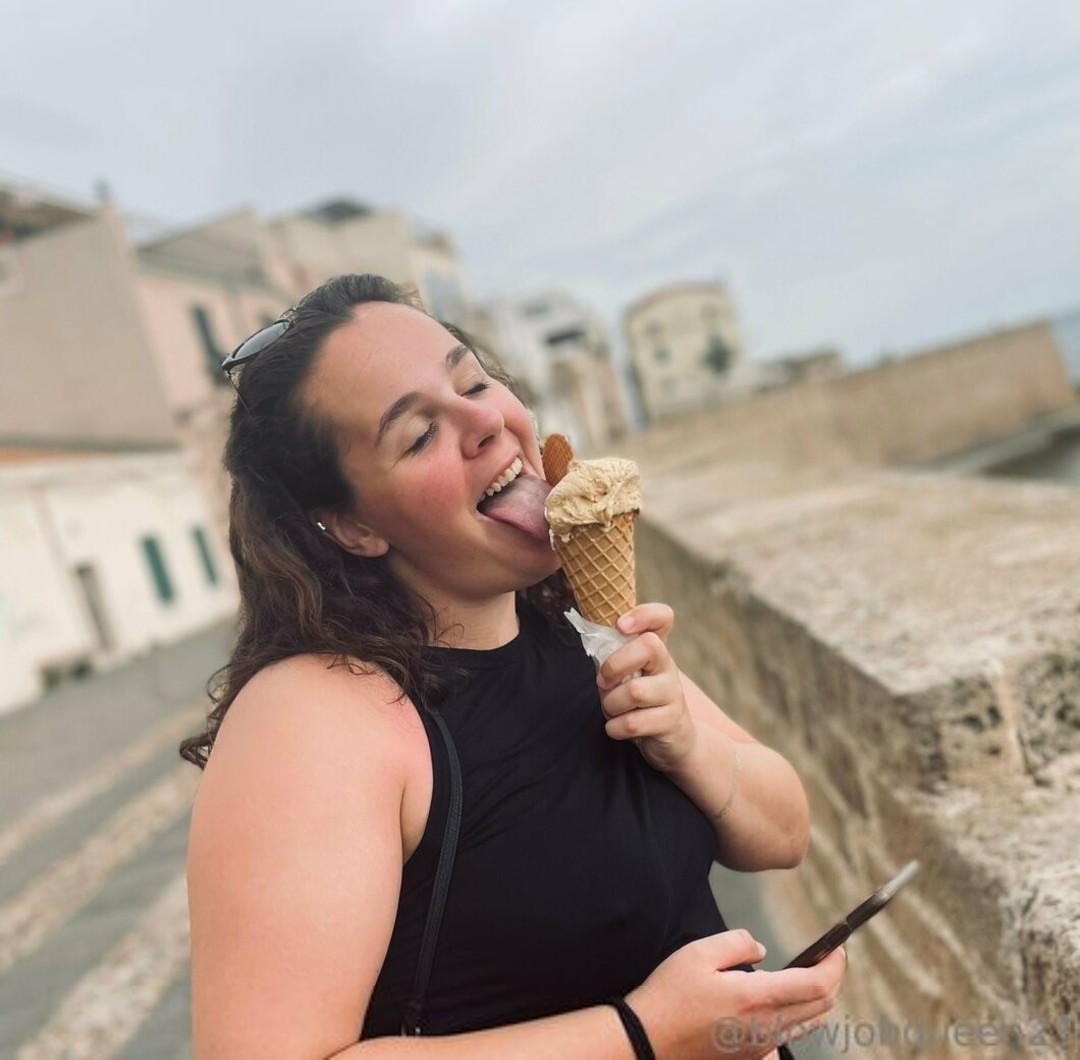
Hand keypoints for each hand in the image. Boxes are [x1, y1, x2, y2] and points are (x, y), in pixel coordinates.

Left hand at [596, 603, 696, 773]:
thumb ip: (611, 657)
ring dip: (611, 704)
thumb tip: (591, 640)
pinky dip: (615, 728)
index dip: (642, 614)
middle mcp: (667, 667)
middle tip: (603, 681)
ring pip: (635, 691)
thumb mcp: (624, 675)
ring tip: (612, 710)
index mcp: (654, 650)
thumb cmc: (638, 702)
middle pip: (649, 646)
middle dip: (615, 664)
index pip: (662, 617)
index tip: (620, 625)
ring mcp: (673, 693)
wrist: (671, 739)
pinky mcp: (672, 721)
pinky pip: (633, 722)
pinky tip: (617, 728)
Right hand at [626, 930, 846, 1058]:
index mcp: (758, 997)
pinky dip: (796, 1020)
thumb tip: (761, 950)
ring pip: (809, 1025)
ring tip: (807, 978)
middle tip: (827, 959)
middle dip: (832, 979)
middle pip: (822, 1007)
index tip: (837, 949)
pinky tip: (775, 1006)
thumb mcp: (700, 952)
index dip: (834, 965)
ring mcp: (761, 1047)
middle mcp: (767, 1027)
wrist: (649, 1040)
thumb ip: (738, 943)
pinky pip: (787, 1038)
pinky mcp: (751, 1057)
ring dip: (817, 1000)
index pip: (817, 984)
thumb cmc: (671, 994)